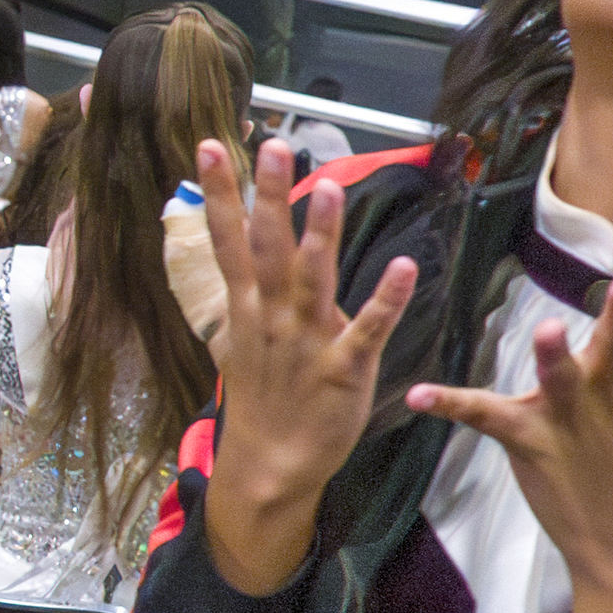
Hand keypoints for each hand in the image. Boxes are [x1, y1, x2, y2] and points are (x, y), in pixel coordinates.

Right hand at [193, 138, 415, 595]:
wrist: (270, 466)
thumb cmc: (264, 399)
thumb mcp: (242, 339)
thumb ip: (250, 291)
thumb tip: (242, 252)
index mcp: (249, 307)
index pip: (229, 239)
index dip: (221, 192)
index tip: (210, 146)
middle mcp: (272, 317)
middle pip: (266, 248)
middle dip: (266, 197)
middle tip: (271, 146)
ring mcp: (306, 341)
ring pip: (312, 280)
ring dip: (320, 235)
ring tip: (327, 189)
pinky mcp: (342, 369)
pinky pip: (366, 330)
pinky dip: (384, 299)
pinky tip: (402, 266)